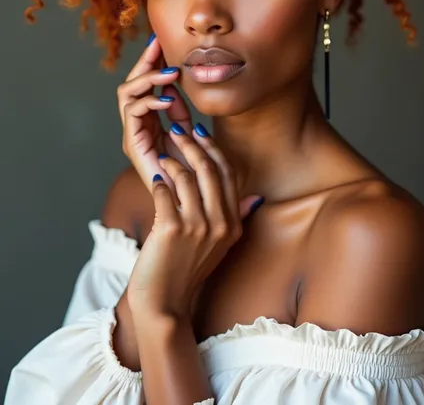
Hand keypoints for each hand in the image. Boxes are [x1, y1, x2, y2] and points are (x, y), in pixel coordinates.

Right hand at [117, 33, 194, 201]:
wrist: (188, 204)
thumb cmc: (192, 172)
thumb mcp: (190, 133)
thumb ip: (182, 111)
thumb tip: (178, 85)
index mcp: (149, 121)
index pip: (146, 85)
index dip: (152, 63)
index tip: (163, 42)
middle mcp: (136, 125)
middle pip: (131, 83)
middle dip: (144, 62)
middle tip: (157, 43)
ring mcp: (132, 133)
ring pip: (126, 93)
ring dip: (148, 79)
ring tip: (171, 74)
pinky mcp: (131, 143)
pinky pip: (132, 112)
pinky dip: (149, 101)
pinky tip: (168, 100)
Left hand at [126, 124, 263, 318]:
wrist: (164, 303)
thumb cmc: (187, 270)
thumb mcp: (221, 245)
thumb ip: (237, 217)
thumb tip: (257, 198)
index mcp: (234, 224)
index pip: (228, 174)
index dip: (213, 149)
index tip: (200, 133)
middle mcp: (220, 224)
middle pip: (210, 170)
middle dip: (192, 145)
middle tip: (178, 131)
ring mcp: (196, 227)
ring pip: (186, 177)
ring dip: (173, 161)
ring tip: (163, 155)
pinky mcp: (171, 229)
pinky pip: (164, 191)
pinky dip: (158, 181)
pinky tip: (154, 177)